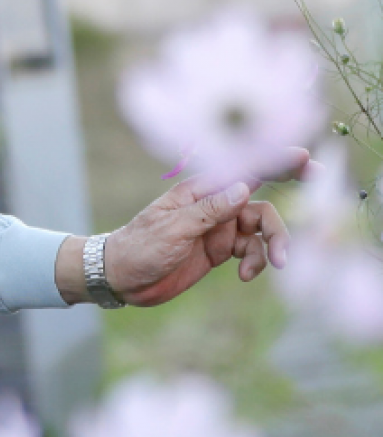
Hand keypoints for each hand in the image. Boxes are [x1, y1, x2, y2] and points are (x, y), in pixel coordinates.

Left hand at [58, 148, 310, 307]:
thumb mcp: (172, 230)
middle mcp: (215, 206)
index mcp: (201, 191)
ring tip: (274, 264)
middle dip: (286, 210)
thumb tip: (244, 188)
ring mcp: (218, 229)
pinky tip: (245, 276)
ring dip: (272, 244)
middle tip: (316, 214)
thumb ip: (208, 211)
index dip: (274, 162)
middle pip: (261, 203)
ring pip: (260, 230)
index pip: (242, 171)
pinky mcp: (219, 251)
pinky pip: (250, 251)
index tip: (303, 158)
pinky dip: (255, 262)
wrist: (119, 278)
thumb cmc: (137, 248)